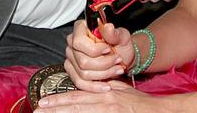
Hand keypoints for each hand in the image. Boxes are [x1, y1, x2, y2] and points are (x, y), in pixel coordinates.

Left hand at [38, 80, 156, 111]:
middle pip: (75, 107)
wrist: (159, 111)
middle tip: (37, 111)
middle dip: (55, 109)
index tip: (43, 103)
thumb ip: (104, 88)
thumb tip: (88, 87)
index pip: (77, 96)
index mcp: (105, 94)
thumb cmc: (140, 103)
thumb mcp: (121, 90)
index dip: (59, 99)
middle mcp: (105, 103)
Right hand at [64, 20, 135, 91]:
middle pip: (82, 60)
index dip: (94, 49)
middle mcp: (72, 43)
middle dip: (103, 64)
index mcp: (81, 28)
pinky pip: (80, 83)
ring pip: (83, 73)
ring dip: (103, 74)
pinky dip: (95, 87)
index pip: (79, 42)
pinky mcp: (73, 72)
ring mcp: (71, 58)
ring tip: (117, 69)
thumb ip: (114, 33)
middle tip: (117, 60)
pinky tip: (106, 85)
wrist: (121, 56)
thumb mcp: (122, 36)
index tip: (108, 50)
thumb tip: (108, 27)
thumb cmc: (120, 44)